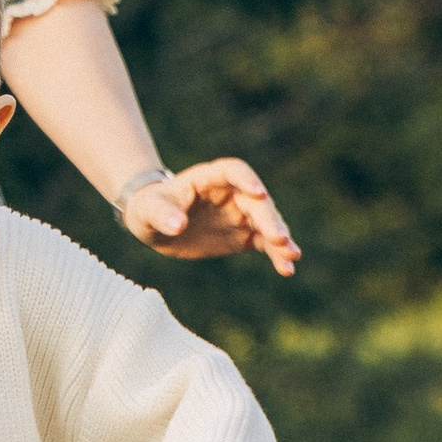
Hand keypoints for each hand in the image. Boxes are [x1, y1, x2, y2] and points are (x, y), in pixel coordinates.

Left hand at [119, 156, 299, 276]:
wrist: (155, 225)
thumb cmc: (150, 209)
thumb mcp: (149, 211)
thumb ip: (164, 215)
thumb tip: (178, 225)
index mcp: (209, 178)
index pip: (233, 171)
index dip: (247, 180)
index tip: (259, 194)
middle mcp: (231, 193)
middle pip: (256, 202)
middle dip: (269, 219)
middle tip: (280, 238)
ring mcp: (239, 214)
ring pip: (266, 223)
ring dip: (280, 239)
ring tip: (292, 256)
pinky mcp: (243, 235)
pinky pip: (264, 244)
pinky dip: (276, 256)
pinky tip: (287, 270)